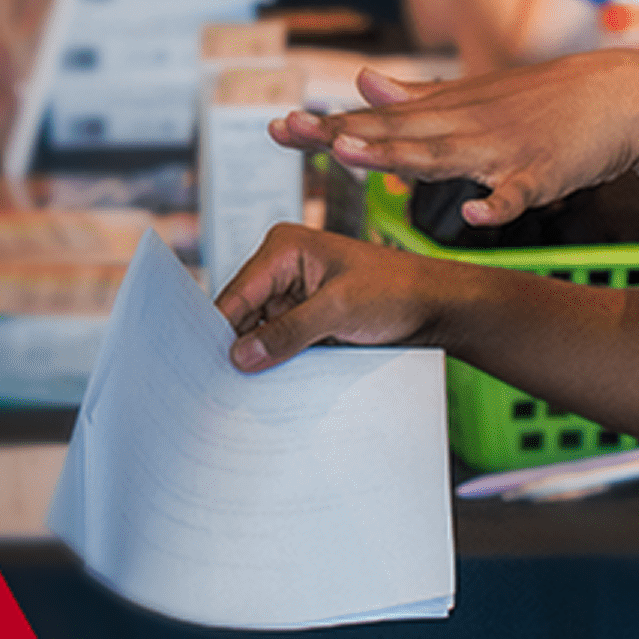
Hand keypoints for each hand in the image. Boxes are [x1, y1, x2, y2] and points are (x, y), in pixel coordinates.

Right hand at [214, 220, 453, 371]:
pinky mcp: (305, 316)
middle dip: (237, 347)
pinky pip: (277, 342)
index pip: (236, 294)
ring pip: (257, 332)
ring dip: (257, 358)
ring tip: (245, 391)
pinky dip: (274, 361)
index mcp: (284, 247)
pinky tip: (269, 385)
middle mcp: (282, 266)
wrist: (434, 305)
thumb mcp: (340, 310)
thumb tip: (240, 355)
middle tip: (224, 388)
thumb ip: (288, 332)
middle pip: (241, 315)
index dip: (219, 332)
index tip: (205, 371)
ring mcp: (293, 293)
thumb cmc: (396, 290)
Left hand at [269, 53, 638, 225]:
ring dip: (398, 158)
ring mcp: (503, 149)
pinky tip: (474, 216)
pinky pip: (517, 193)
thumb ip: (419, 96)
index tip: (279, 127)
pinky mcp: (543, 173)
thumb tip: (362, 83)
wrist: (624, 96)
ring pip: (443, 156)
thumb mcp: (478, 94)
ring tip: (352, 156)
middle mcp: (467, 126)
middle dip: (340, 135)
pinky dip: (496, 205)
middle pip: (396, 134)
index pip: (380, 121)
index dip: (329, 125)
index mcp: (450, 112)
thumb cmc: (548, 100)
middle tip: (288, 131)